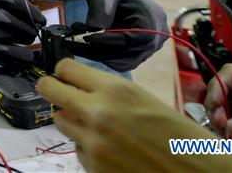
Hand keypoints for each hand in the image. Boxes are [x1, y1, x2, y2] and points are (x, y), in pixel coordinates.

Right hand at [0, 0, 44, 62]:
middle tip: (36, 31)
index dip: (27, 9)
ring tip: (30, 41)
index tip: (40, 18)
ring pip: (0, 35)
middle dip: (25, 26)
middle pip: (5, 18)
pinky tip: (24, 55)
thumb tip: (29, 12)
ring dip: (19, 40)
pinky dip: (11, 52)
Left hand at [37, 58, 231, 172]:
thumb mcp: (146, 101)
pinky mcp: (92, 167)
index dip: (64, 71)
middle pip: (49, 90)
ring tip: (97, 126)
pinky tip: (113, 151)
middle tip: (58, 92)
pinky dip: (88, 148)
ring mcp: (91, 143)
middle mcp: (97, 113)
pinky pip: (78, 150)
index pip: (66, 68)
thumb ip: (112, 93)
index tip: (65, 75)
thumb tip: (84, 88)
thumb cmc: (182, 137)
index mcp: (115, 90)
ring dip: (72, 121)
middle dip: (52, 89)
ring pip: (61, 121)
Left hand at [82, 0, 167, 70]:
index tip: (86, 38)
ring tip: (74, 39)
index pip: (136, 38)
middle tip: (71, 41)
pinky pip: (118, 62)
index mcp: (153, 17)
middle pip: (129, 54)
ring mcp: (148, 47)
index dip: (111, 41)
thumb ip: (100, 8)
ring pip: (122, 62)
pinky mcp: (135, 53)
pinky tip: (84, 42)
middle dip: (99, 50)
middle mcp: (156, 36)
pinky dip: (100, 55)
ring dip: (96, 54)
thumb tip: (94, 31)